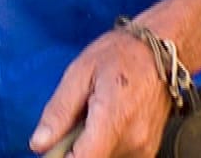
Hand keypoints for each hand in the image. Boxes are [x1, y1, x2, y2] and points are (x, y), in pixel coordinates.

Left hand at [29, 29, 172, 155]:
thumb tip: (39, 143)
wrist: (161, 52)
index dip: (60, 157)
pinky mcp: (148, 151)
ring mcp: (144, 149)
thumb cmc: (121, 54)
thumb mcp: (80, 72)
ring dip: (90, 146)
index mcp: (114, 119)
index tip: (53, 144)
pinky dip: (104, 145)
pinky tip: (105, 123)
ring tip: (92, 116)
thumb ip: (59, 111)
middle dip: (73, 148)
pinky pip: (117, 156)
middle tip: (73, 119)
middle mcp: (133, 141)